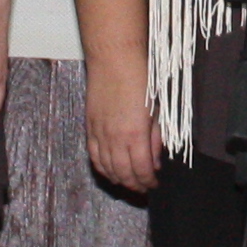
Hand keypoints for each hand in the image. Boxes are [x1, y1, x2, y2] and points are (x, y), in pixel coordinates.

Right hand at [85, 65, 165, 194]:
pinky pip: (93, 154)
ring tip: (128, 183)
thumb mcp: (156, 109)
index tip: (154, 184)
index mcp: (136, 134)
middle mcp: (115, 138)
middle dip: (134, 185)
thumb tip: (156, 160)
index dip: (148, 181)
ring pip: (106, 167)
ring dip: (118, 179)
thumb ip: (155, 138)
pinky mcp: (90, 126)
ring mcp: (100, 133)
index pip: (142, 169)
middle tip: (143, 189)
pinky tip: (109, 171)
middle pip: (123, 173)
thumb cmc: (140, 78)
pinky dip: (101, 167)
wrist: (114, 58)